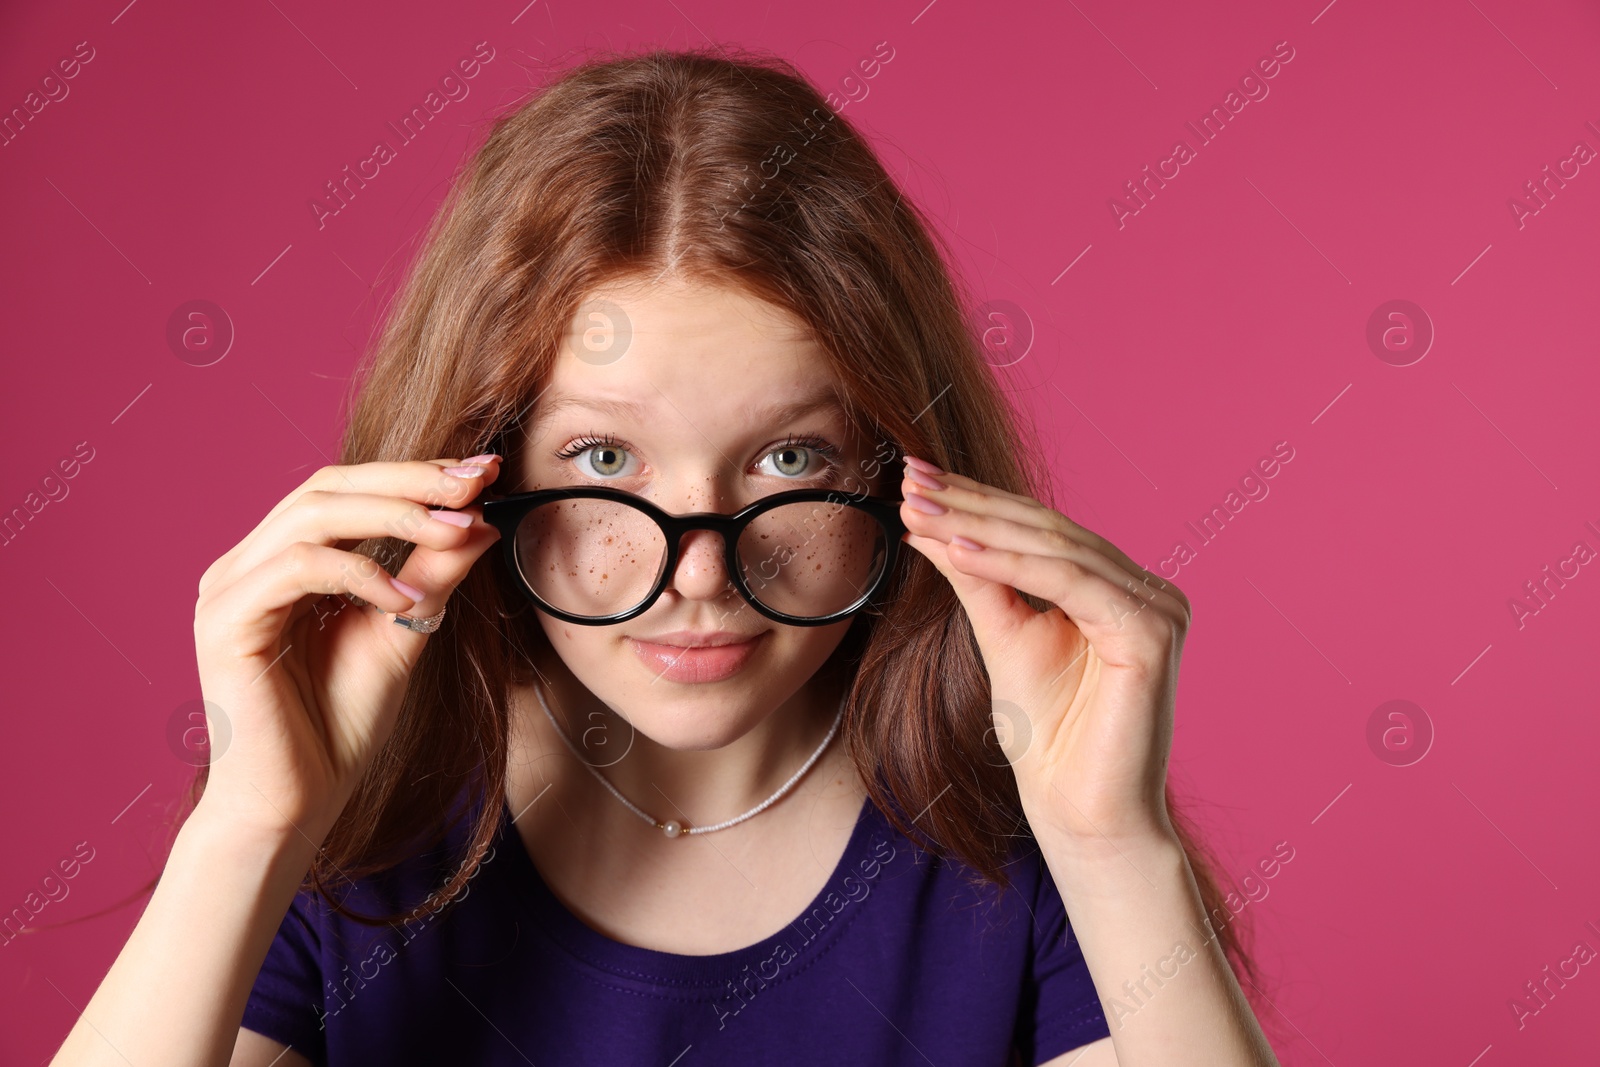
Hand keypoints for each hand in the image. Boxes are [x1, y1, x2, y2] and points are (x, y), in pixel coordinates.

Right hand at [190, 457, 503, 843]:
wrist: (294, 805)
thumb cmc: (338, 727)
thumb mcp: (403, 633)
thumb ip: (432, 575)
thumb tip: (481, 521)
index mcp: (280, 562)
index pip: (346, 489)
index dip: (415, 474)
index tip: (485, 472)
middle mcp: (247, 565)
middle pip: (328, 486)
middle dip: (412, 480)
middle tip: (479, 482)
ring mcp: (228, 590)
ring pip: (313, 514)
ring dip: (396, 515)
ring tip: (457, 530)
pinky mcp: (226, 622)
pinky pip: (297, 568)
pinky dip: (359, 572)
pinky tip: (405, 598)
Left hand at [896, 456, 1190, 847]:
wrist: (1080, 814)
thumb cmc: (1048, 739)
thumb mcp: (1001, 637)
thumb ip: (975, 578)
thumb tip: (926, 524)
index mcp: (1116, 588)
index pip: (1039, 530)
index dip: (975, 500)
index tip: (914, 477)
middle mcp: (1145, 589)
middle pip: (1046, 530)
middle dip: (970, 503)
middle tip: (909, 479)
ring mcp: (1156, 608)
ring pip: (1054, 550)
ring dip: (979, 525)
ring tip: (921, 509)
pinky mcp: (1150, 633)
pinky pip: (1069, 584)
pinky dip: (1011, 564)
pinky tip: (960, 550)